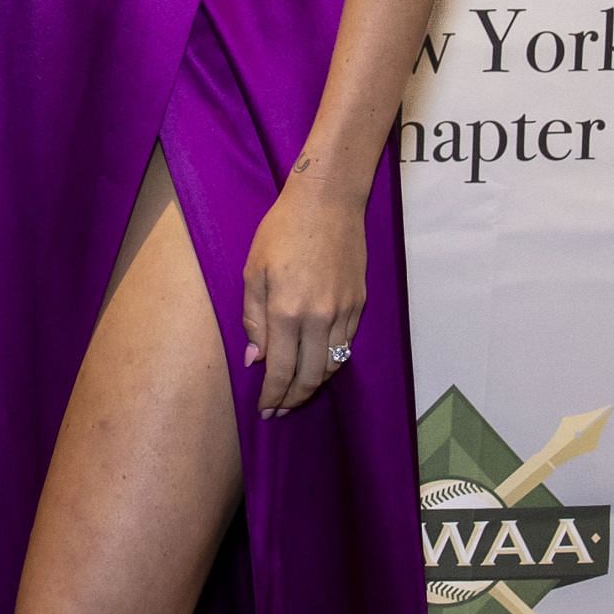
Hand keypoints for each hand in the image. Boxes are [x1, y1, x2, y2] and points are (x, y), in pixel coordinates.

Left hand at [240, 174, 365, 416]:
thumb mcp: (253, 270)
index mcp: (286, 311)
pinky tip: (318, 364)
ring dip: (314, 386)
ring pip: (332, 367)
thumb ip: (253, 318)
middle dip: (293, 400)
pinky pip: (345, 346)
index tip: (263, 411)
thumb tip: (256, 360)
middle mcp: (318, 319)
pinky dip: (331, 363)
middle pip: (310, 378)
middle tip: (280, 410)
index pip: (280, 370)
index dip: (272, 396)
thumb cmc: (281, 231)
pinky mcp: (359, 305)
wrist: (327, 202)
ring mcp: (344, 313)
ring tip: (297, 393)